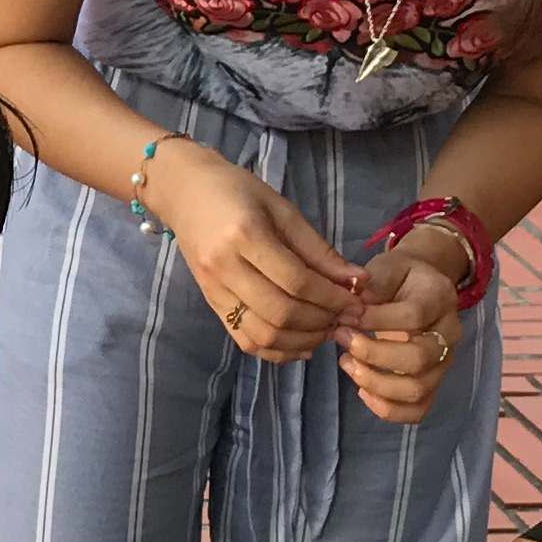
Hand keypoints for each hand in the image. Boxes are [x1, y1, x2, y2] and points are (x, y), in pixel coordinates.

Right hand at [143, 146, 360, 359]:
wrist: (183, 192)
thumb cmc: (237, 191)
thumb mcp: (283, 209)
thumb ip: (318, 249)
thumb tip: (358, 280)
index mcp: (245, 235)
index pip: (296, 280)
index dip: (332, 297)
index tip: (357, 302)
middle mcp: (225, 268)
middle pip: (280, 312)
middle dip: (321, 321)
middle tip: (345, 318)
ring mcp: (213, 290)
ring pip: (263, 334)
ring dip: (301, 340)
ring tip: (326, 331)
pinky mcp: (210, 303)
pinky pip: (245, 340)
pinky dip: (276, 351)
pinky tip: (301, 344)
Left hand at [334, 243, 464, 427]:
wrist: (421, 287)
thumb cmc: (399, 277)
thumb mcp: (387, 266)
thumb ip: (374, 282)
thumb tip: (356, 305)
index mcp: (440, 298)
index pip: (414, 316)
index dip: (376, 320)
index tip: (346, 315)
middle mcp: (449, 334)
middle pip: (418, 359)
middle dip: (372, 354)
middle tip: (341, 337)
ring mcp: (443, 363)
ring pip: (417, 389)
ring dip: (374, 382)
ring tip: (346, 362)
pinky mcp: (432, 384)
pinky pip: (417, 410)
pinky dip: (386, 408)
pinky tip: (361, 391)